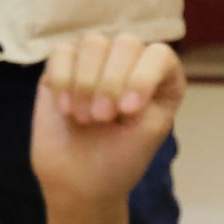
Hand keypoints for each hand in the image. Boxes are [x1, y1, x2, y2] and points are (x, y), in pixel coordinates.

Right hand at [31, 35, 183, 216]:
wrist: (78, 180)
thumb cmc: (120, 158)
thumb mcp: (149, 128)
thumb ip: (149, 90)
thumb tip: (124, 52)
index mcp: (162, 80)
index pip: (160, 54)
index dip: (142, 77)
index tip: (128, 111)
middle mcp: (132, 64)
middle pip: (126, 43)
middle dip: (111, 83)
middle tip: (103, 119)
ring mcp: (96, 62)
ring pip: (93, 43)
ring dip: (86, 83)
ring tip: (85, 118)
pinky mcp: (62, 67)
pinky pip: (61, 52)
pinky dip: (62, 80)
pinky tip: (66, 109)